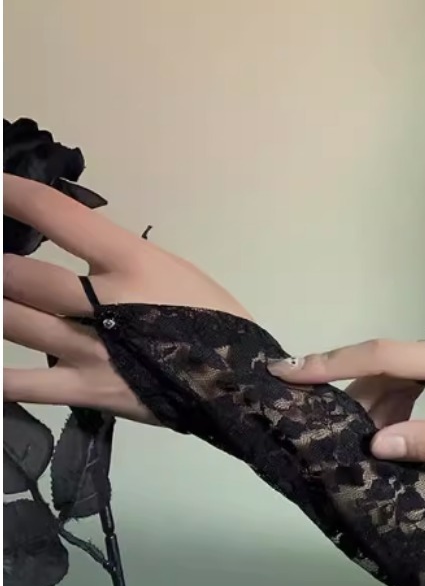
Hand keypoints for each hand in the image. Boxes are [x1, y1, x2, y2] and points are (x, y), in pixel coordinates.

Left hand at [3, 174, 250, 420]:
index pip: (57, 214)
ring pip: (14, 323)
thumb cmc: (212, 319)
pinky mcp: (89, 391)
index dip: (11, 195)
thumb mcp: (172, 270)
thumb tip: (71, 249)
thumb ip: (118, 259)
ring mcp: (92, 349)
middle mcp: (105, 301)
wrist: (241, 380)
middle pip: (22, 276)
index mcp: (132, 261)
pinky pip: (26, 386)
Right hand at [268, 322, 424, 462]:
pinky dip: (400, 398)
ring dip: (379, 402)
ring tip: (365, 440)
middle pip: (389, 363)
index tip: (290, 370)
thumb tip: (377, 445)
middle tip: (325, 427)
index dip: (334, 363)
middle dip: (354, 395)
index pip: (387, 356)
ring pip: (402, 370)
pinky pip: (420, 372)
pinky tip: (393, 426)